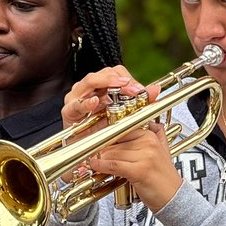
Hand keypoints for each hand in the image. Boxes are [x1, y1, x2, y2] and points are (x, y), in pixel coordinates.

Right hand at [58, 65, 163, 182]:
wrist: (87, 152)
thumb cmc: (103, 131)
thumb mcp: (124, 116)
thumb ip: (139, 103)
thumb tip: (156, 89)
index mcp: (103, 87)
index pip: (116, 73)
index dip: (129, 79)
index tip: (140, 90)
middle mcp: (89, 88)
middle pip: (103, 73)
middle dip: (119, 79)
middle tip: (133, 90)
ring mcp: (77, 98)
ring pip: (90, 82)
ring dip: (105, 83)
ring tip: (118, 87)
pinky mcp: (69, 112)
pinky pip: (76, 104)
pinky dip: (86, 102)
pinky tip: (95, 102)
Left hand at [87, 117, 182, 212]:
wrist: (174, 197)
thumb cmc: (164, 178)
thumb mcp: (162, 151)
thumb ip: (155, 135)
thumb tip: (148, 125)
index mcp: (151, 136)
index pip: (121, 131)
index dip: (106, 138)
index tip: (96, 144)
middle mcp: (149, 143)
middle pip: (114, 143)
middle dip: (101, 150)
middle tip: (93, 155)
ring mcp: (145, 156)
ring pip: (112, 154)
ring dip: (99, 159)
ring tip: (94, 163)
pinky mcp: (139, 170)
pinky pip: (114, 165)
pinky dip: (101, 166)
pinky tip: (95, 166)